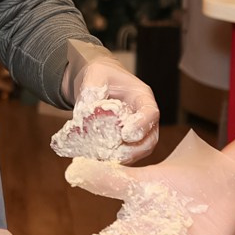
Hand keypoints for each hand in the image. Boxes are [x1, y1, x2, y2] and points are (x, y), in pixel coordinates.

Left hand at [60, 44, 161, 163]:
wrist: (94, 81)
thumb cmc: (99, 73)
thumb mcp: (94, 74)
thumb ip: (91, 91)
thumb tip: (84, 114)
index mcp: (141, 97)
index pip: (151, 113)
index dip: (142, 125)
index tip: (126, 134)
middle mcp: (142, 117)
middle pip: (149, 139)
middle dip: (134, 150)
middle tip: (115, 154)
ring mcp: (135, 131)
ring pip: (138, 151)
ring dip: (122, 159)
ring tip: (103, 159)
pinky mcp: (123, 142)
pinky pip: (123, 155)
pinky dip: (111, 160)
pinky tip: (96, 160)